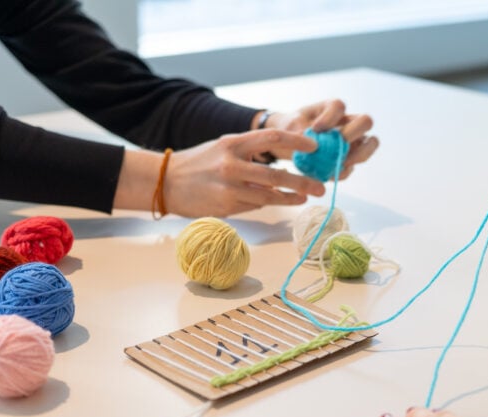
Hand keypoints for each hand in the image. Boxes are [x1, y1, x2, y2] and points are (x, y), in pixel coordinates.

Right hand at [165, 129, 325, 216]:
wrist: (166, 182)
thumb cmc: (199, 163)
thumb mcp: (223, 147)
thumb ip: (250, 152)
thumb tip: (282, 163)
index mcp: (233, 143)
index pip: (272, 137)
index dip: (297, 141)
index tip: (314, 146)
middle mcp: (231, 165)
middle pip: (277, 175)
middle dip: (303, 182)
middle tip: (320, 187)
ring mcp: (229, 188)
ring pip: (269, 196)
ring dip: (290, 198)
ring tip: (304, 198)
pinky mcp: (226, 207)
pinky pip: (254, 206)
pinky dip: (265, 203)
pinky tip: (274, 201)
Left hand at [263, 100, 378, 178]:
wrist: (285, 144)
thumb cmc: (290, 128)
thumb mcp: (289, 126)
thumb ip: (297, 130)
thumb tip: (308, 139)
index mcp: (331, 109)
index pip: (339, 106)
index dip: (330, 117)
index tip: (315, 129)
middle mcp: (346, 123)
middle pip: (366, 121)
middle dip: (354, 132)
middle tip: (340, 142)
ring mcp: (350, 142)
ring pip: (370, 143)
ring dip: (359, 154)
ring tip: (341, 162)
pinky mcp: (345, 162)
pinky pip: (352, 167)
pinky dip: (343, 171)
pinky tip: (330, 172)